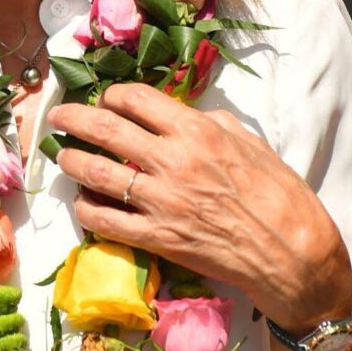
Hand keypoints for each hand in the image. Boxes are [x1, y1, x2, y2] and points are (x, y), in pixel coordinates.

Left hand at [50, 83, 351, 331]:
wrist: (292, 255)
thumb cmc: (280, 195)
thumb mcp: (250, 143)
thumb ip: (212, 124)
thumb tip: (184, 116)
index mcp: (197, 131)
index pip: (136, 99)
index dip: (112, 95)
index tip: (105, 99)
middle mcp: (172, 161)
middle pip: (105, 129)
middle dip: (73, 118)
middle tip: (58, 117)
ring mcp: (160, 202)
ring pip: (95, 172)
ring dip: (71, 160)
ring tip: (63, 156)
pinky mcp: (156, 239)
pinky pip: (105, 220)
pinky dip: (86, 208)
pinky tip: (83, 202)